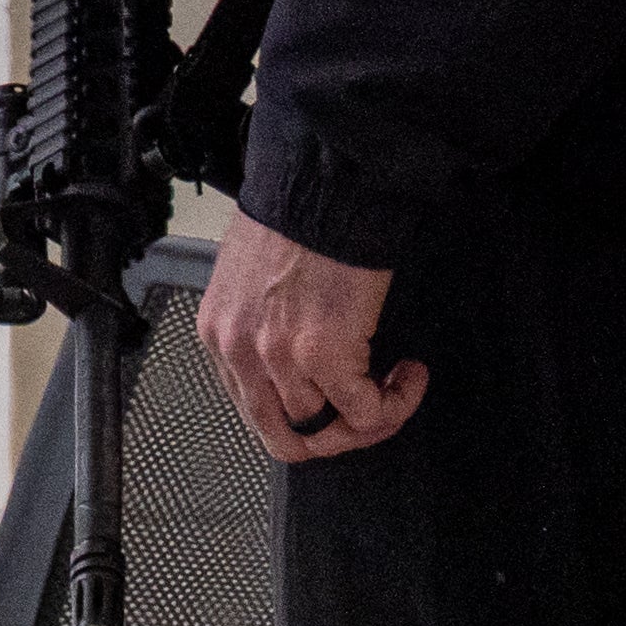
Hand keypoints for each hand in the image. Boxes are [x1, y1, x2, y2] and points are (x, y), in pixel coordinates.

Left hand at [195, 210, 425, 462]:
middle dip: (334, 436)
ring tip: (394, 385)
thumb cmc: (295, 222)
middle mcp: (240, 353)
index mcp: (219, 334)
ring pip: (328, 432)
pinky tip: (407, 375)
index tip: (335, 400)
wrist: (321, 189)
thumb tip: (298, 368)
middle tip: (367, 413)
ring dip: (371, 418)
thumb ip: (261, 331)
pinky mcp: (324, 355)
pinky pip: (365, 412)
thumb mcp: (252, 284)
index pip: (253, 411)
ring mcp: (279, 359)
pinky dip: (395, 404)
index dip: (303, 417)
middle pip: (285, 437)